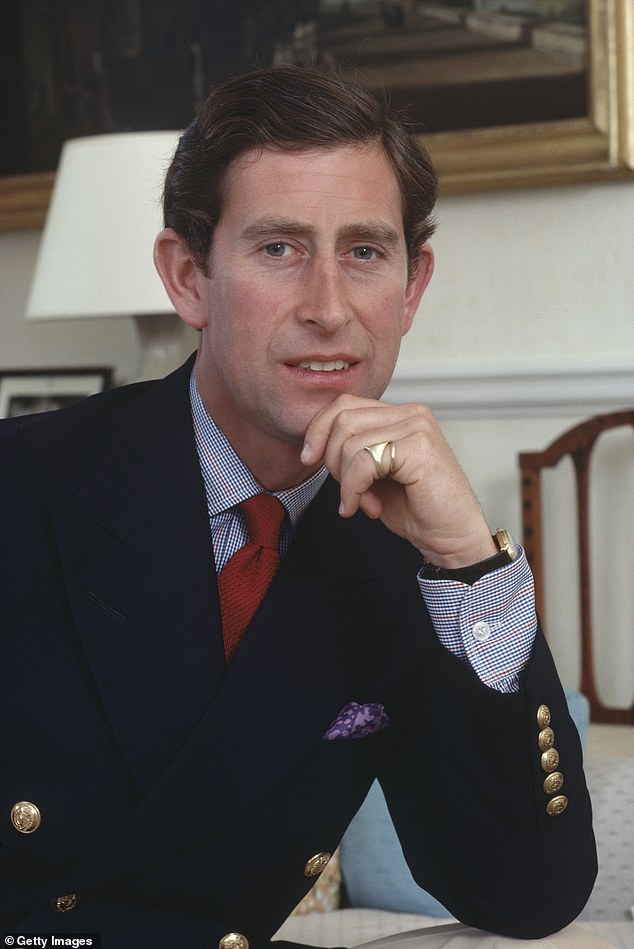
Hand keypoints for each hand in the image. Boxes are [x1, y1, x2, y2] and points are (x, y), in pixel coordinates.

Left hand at [300, 394, 495, 566]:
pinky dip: (355, 489)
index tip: (309, 459)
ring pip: (349, 441)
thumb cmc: (417, 509)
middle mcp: (411, 413)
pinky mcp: (419, 447)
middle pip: (342, 419)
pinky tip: (370, 508)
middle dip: (333, 461)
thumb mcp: (373, 474)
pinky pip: (363, 461)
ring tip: (365, 503)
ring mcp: (417, 427)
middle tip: (350, 492)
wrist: (452, 537)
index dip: (318, 430)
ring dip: (347, 482)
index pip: (343, 404)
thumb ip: (352, 451)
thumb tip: (313, 445)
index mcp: (400, 415)